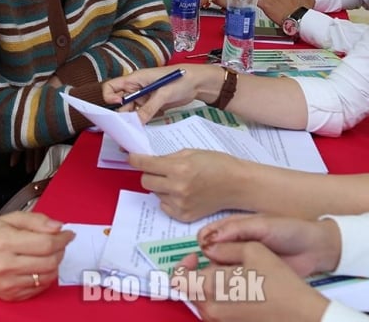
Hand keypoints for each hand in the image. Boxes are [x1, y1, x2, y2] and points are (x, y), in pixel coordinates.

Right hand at [0, 211, 74, 300]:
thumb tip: (59, 227)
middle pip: (49, 262)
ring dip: (55, 264)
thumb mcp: (11, 218)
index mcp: (5, 242)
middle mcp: (5, 265)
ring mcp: (7, 283)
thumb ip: (37, 220)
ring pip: (47, 277)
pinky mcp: (10, 295)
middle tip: (60, 243)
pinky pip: (39, 288)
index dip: (63, 239)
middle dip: (61, 250)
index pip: (46, 243)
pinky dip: (45, 276)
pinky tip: (39, 266)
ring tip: (49, 253)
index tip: (68, 234)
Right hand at [102, 65, 219, 120]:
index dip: (110, 97)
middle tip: (129, 126)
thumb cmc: (181, 79)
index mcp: (135, 79)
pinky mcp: (151, 105)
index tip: (119, 105)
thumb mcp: (163, 94)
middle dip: (123, 114)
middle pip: (120, 103)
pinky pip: (142, 115)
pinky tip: (149, 124)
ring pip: (131, 111)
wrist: (198, 83)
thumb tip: (136, 122)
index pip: (112, 87)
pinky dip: (143, 121)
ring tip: (138, 129)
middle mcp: (136, 89)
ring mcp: (144, 98)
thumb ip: (149, 108)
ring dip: (134, 120)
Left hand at [130, 149, 245, 220]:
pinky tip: (183, 194)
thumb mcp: (192, 152)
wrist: (237, 185)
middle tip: (161, 170)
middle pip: (145, 181)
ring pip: (155, 194)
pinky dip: (169, 199)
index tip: (131, 157)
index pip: (146, 164)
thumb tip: (149, 161)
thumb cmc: (217, 164)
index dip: (135, 159)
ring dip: (161, 187)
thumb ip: (169, 158)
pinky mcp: (184, 216)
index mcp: (179, 168)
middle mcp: (177, 188)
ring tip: (179, 182)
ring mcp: (180, 204)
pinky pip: (164, 206)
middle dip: (149, 173)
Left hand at [173, 242, 329, 321]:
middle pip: (190, 290)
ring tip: (233, 277)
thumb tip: (209, 250)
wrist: (300, 314)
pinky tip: (241, 291)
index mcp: (212, 288)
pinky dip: (222, 299)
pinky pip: (216, 311)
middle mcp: (211, 309)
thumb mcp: (253, 250)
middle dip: (199, 275)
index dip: (183, 264)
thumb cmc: (279, 281)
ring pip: (203, 301)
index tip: (195, 256)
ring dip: (210, 287)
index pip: (179, 278)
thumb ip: (224, 248)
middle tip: (217, 264)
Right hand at [197, 214, 341, 276]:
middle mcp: (234, 245)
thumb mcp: (263, 225)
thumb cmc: (290, 230)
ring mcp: (242, 263)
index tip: (200, 253)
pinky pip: (234, 284)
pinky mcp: (251, 279)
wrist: (314, 248)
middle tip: (209, 270)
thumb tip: (208, 240)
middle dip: (206, 264)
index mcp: (233, 228)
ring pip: (219, 272)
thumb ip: (236, 230)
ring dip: (217, 276)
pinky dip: (229, 287)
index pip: (207, 235)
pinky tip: (231, 289)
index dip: (202, 244)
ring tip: (222, 280)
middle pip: (209, 257)